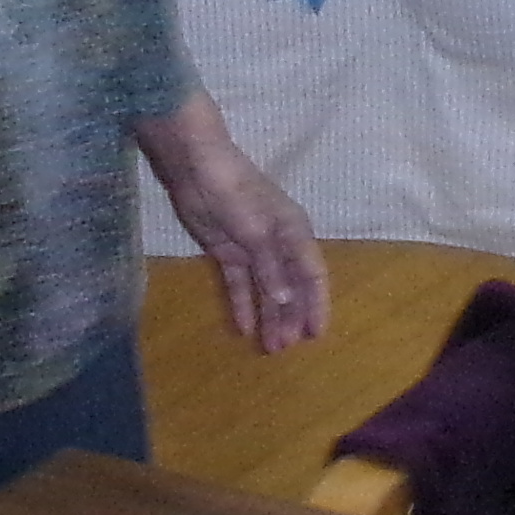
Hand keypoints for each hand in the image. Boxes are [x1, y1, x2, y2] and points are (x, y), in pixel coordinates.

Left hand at [136, 95, 327, 352]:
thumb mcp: (256, 231)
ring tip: (270, 346)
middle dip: (291, 316)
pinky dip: (243, 303)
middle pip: (291, 286)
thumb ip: (271, 267)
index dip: (317, 303)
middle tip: (286, 347)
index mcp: (295, 233)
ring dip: (270, 315)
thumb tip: (286, 301)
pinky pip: (240, 283)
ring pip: (267, 288)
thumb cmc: (235, 192)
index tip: (316, 333)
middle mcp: (279, 243)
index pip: (313, 274)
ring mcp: (253, 248)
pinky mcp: (228, 250)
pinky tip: (244, 328)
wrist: (197, 168)